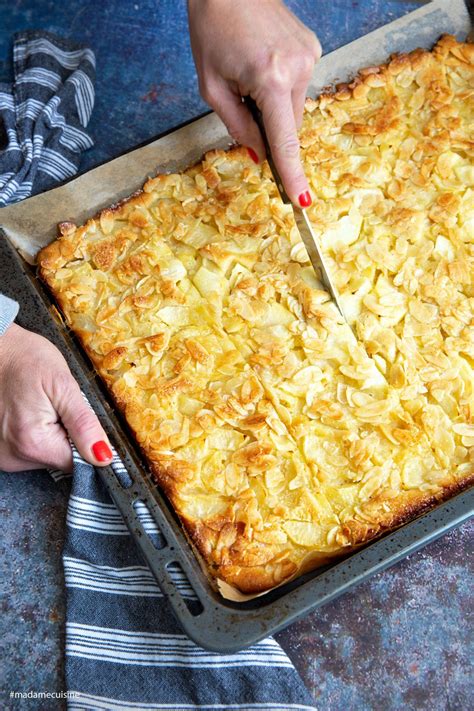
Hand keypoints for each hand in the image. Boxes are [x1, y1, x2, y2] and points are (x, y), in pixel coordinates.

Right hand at [0, 323, 112, 472]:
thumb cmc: (27, 360)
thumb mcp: (64, 386)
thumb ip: (84, 425)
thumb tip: (104, 457)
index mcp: (32, 443)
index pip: (78, 464)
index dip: (86, 443)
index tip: (77, 419)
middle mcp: (13, 456)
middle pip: (60, 461)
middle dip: (67, 437)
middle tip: (55, 407)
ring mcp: (2, 456)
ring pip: (46, 457)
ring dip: (51, 436)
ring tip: (39, 408)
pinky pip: (29, 451)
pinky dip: (36, 436)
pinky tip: (29, 415)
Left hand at [188, 0, 320, 204]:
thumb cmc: (212, 30)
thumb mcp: (212, 88)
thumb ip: (238, 126)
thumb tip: (259, 156)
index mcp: (270, 79)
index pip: (285, 141)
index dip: (292, 174)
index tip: (302, 201)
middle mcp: (298, 68)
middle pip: (290, 127)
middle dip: (270, 130)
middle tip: (243, 105)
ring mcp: (310, 56)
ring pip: (295, 108)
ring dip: (275, 108)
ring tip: (249, 77)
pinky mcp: (312, 48)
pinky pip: (299, 86)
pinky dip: (281, 90)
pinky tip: (263, 67)